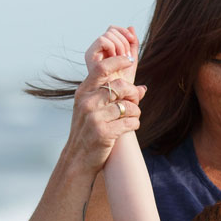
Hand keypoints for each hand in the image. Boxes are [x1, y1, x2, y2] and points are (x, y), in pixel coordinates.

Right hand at [68, 26, 146, 172]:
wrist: (78, 159)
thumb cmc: (88, 131)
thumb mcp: (94, 110)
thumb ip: (114, 96)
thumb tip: (143, 88)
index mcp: (83, 92)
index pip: (101, 68)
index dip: (118, 60)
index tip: (130, 60)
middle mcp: (87, 102)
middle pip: (121, 86)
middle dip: (133, 93)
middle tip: (135, 102)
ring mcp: (94, 117)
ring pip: (129, 106)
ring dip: (136, 112)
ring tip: (133, 117)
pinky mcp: (103, 132)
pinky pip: (130, 122)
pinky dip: (135, 124)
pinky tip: (131, 127)